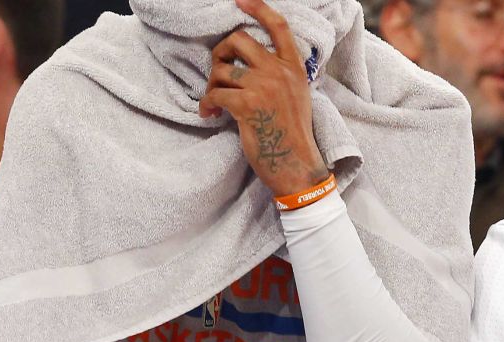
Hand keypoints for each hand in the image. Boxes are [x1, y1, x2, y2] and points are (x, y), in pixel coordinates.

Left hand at [199, 0, 328, 196]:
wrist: (295, 163)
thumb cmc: (292, 134)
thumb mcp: (297, 95)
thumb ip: (281, 74)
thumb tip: (249, 63)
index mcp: (294, 67)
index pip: (278, 26)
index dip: (258, 8)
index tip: (240, 1)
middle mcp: (279, 71)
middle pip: (238, 40)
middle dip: (221, 53)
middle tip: (217, 72)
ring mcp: (263, 87)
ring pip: (222, 70)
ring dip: (211, 84)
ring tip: (214, 102)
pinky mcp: (246, 105)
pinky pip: (214, 93)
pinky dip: (206, 104)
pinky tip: (209, 114)